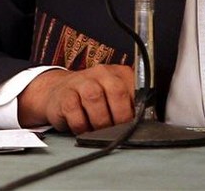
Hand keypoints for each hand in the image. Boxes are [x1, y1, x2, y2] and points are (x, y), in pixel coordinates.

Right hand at [18, 64, 134, 133]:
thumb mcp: (113, 96)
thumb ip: (129, 105)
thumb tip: (145, 123)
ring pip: (95, 99)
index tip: (135, 124)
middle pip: (117, 91)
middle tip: (117, 130)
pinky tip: (83, 128)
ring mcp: (82, 82)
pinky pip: (76, 113)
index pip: (136, 89)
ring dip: (100, 122)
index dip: (137, 111)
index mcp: (119, 73)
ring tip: (99, 130)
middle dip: (120, 117)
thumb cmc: (93, 97)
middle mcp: (101, 73)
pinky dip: (82, 126)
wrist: (59, 91)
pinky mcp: (65, 96)